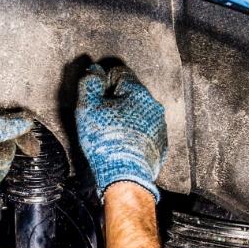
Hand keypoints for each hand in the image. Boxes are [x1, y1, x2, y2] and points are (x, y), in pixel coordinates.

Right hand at [75, 64, 166, 198]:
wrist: (126, 176)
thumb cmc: (106, 141)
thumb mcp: (88, 109)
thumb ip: (90, 85)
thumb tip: (94, 70)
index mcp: (137, 93)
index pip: (120, 74)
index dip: (104, 82)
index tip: (96, 98)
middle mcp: (153, 106)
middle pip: (131, 94)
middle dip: (116, 101)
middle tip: (100, 117)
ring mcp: (159, 126)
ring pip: (139, 113)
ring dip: (126, 118)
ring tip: (111, 133)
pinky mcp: (160, 144)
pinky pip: (145, 132)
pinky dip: (134, 134)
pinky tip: (123, 144)